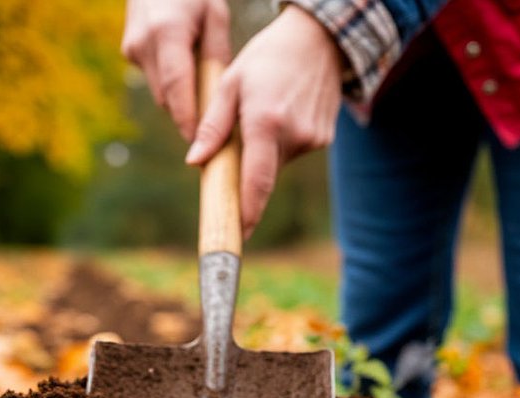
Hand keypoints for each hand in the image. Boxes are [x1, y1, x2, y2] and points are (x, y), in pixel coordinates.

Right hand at [121, 0, 230, 140]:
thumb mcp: (215, 15)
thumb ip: (216, 55)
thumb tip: (219, 97)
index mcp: (167, 32)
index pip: (176, 86)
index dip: (187, 117)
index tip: (199, 141)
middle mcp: (143, 43)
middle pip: (166, 96)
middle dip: (186, 113)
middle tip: (212, 128)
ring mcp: (132, 48)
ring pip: (159, 91)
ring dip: (178, 98)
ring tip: (202, 98)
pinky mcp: (128, 51)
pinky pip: (153, 78)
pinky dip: (169, 82)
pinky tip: (185, 70)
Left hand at [185, 6, 342, 237]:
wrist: (318, 40)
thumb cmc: (266, 59)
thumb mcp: (230, 84)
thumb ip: (213, 126)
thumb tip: (195, 162)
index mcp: (266, 123)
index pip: (256, 181)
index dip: (247, 212)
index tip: (237, 235)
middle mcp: (293, 136)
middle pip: (262, 174)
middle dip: (247, 171)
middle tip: (238, 143)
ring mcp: (313, 140)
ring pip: (276, 162)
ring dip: (264, 150)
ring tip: (265, 112)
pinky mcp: (324, 139)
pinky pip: (293, 152)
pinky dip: (281, 141)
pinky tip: (282, 112)